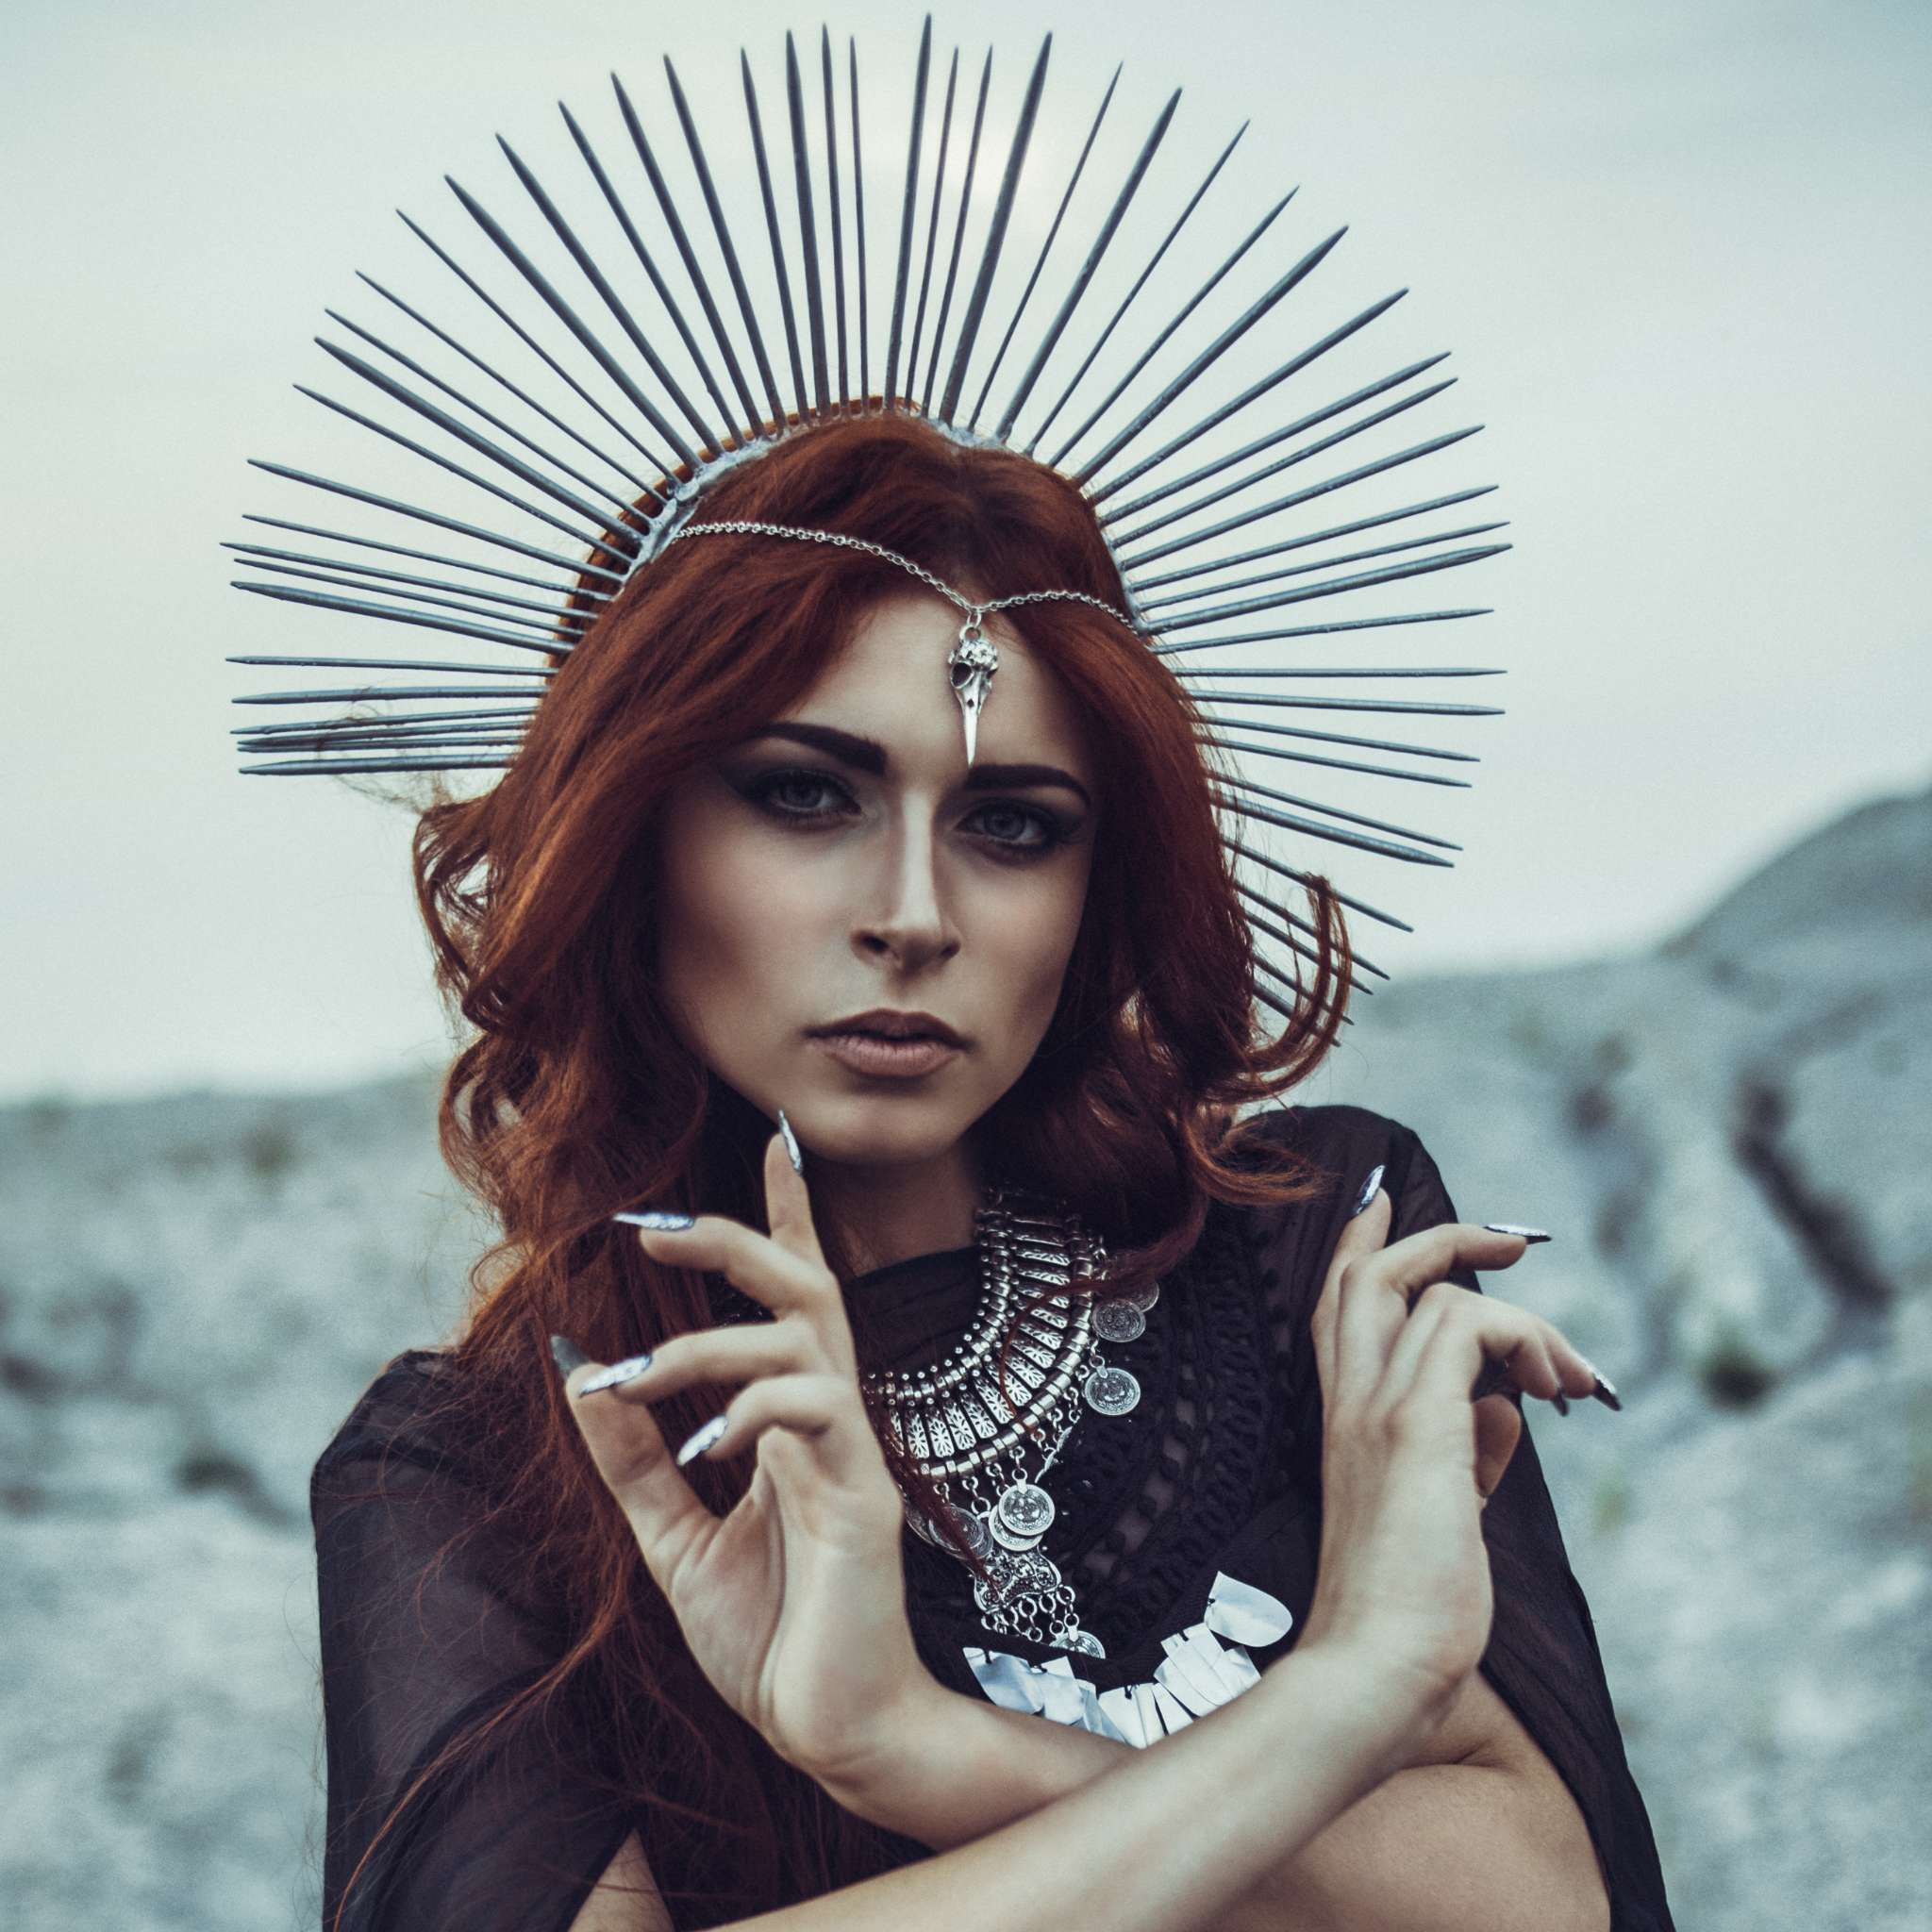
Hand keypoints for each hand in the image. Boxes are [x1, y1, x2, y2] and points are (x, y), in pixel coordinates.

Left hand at [555, 1131, 935, 1787]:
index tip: (772, 1142)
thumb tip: (575, 1367)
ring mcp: (853, 1455)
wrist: (832, 1730)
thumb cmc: (769, 1638)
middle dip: (736, 1238)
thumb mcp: (675, 1538)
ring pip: (804, 1339)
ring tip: (632, 1374)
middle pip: (807, 1287)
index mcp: (794, 1424)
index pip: (794, 1299)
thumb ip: (633, 1458)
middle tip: (649, 1223)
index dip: (784, 1217)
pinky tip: (703, 1445)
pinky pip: (815, 1415)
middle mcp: (831, 1421)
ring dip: (707, 1340)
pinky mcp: (863, 1500)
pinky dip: (751, 1411)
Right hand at [1294, 1191, 1601, 1736]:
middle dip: (1439, 1235)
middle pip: (1369, 1274)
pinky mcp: (1417, 1422)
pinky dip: (1523, 1339)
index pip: (1339, 1306)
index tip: (1379, 1202)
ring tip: (1569, 1374)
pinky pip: (1469, 1325)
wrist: (1376, 1663)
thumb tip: (1506, 1411)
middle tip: (1509, 1237)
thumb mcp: (1445, 1512)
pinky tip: (1554, 1390)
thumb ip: (1467, 1452)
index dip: (1361, 1245)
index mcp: (1348, 1419)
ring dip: (1517, 1312)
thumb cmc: (1410, 1606)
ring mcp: (1376, 1407)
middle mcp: (1350, 1400)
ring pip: (1424, 1285)